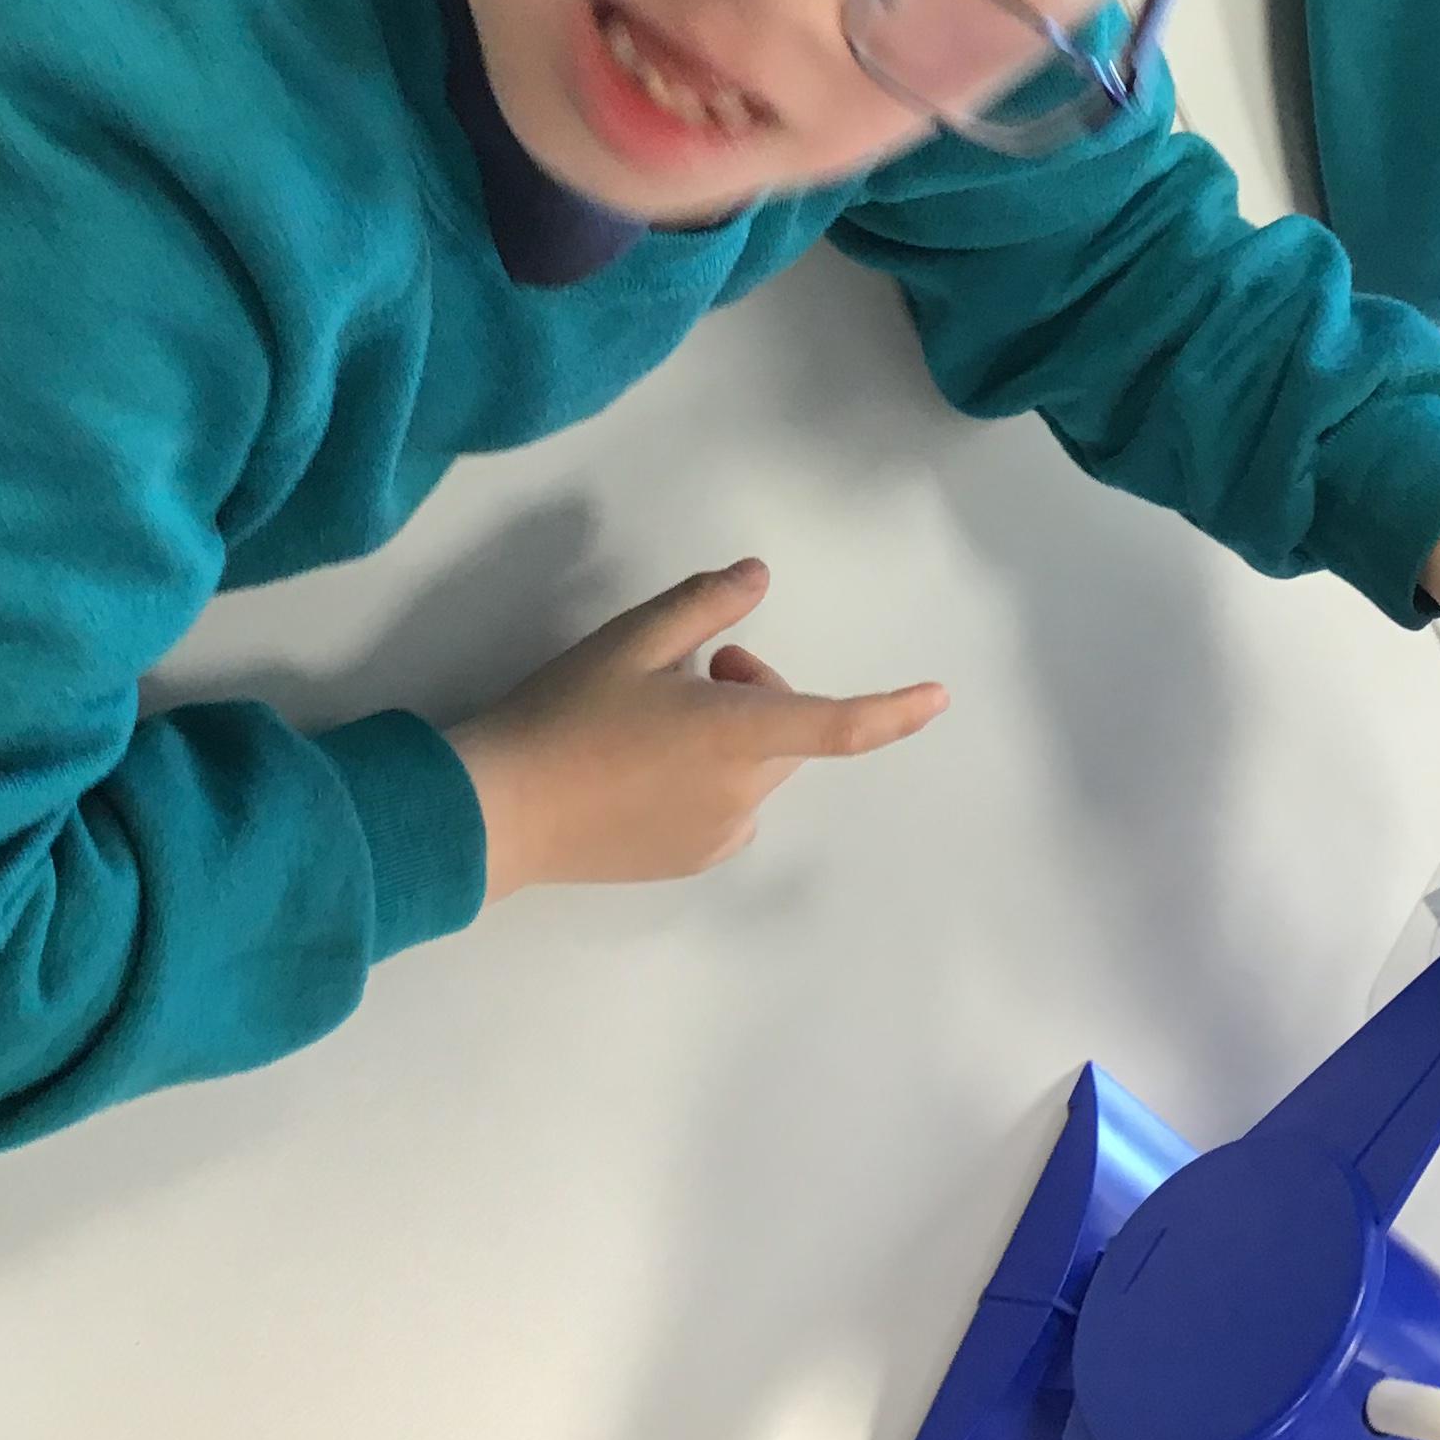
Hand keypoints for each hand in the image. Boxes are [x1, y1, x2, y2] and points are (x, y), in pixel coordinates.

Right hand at [448, 560, 947, 900]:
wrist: (501, 808)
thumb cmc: (566, 714)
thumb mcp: (632, 640)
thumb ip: (705, 604)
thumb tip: (759, 578)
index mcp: (741, 735)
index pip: (839, 724)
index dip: (894, 710)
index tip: (938, 699)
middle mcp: (744, 793)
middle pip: (783, 733)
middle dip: (752, 694)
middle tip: (687, 671)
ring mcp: (717, 835)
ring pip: (753, 771)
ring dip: (728, 738)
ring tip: (648, 720)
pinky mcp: (687, 862)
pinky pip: (725, 808)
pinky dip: (706, 780)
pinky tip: (638, 768)